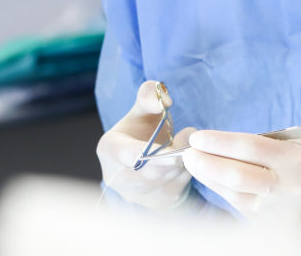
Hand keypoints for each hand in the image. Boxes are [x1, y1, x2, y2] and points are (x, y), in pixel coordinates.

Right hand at [96, 80, 196, 209]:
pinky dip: (187, 173)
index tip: (172, 147)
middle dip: (175, 151)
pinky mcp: (155, 204)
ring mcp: (136, 195)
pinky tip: (187, 160)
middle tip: (191, 133)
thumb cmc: (142, 130)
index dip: (150, 152)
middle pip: (152, 169)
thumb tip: (164, 99)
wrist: (146, 160)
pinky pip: (177, 188)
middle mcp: (117, 177)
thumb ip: (149, 96)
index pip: (127, 154)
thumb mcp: (142, 110)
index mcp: (109, 149)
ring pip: (167, 178)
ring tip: (190, 143)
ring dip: (183, 161)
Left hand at [181, 130, 300, 239]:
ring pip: (235, 195)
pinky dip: (224, 193)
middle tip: (188, 153)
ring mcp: (282, 213)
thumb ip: (259, 145)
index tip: (197, 138)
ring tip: (195, 164)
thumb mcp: (292, 147)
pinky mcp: (276, 230)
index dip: (218, 142)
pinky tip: (213, 181)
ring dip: (209, 178)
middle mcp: (290, 188)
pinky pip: (242, 209)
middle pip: (237, 175)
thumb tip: (214, 144)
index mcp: (295, 160)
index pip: (249, 147)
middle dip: (206, 163)